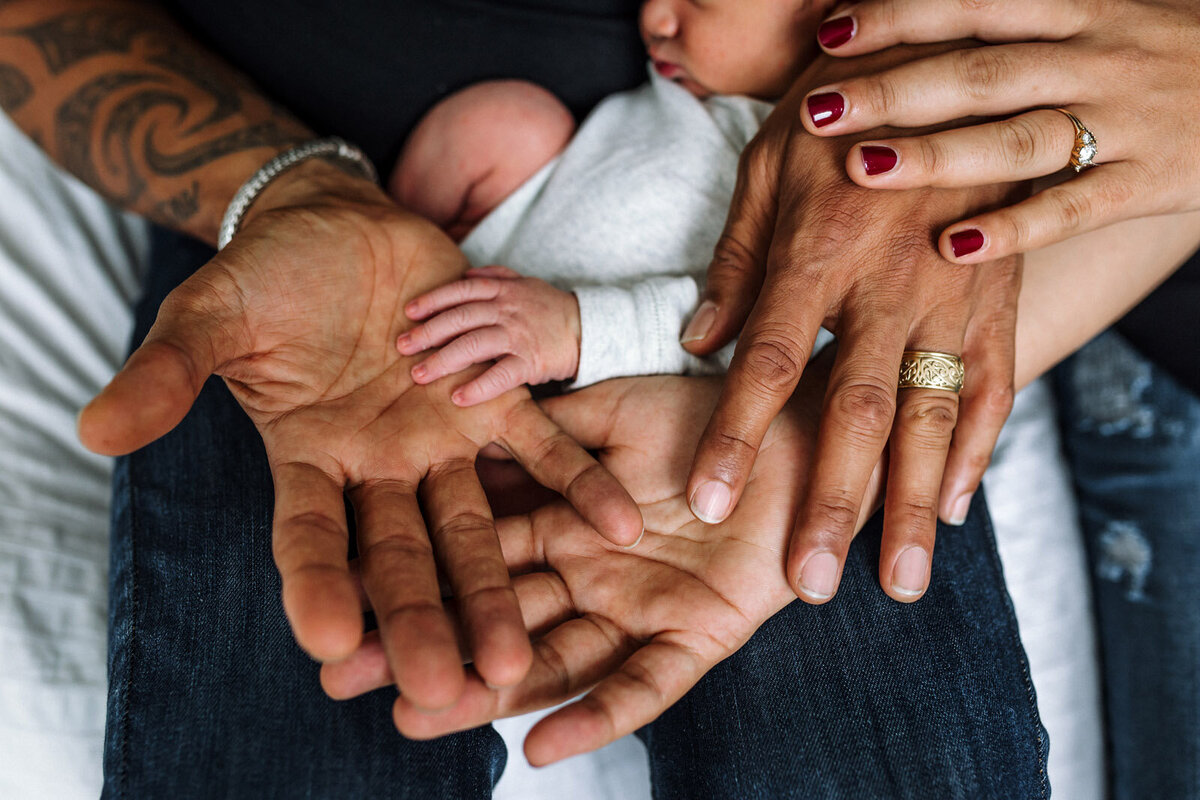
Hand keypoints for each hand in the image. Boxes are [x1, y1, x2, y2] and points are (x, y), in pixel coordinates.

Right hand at [77, 163, 640, 709]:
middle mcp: (378, 469)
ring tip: (523, 655)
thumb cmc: (268, 276)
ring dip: (498, 587)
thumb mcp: (209, 318)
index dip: (317, 588)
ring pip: (473, 526)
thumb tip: (93, 427)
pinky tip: (619, 525)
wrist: (338, 227)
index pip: (309, 539)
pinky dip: (577, 485)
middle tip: (452, 690)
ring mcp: (440, 441)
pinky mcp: (493, 401)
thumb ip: (167, 373)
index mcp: (307, 460)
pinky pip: (542, 450)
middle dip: (424, 621)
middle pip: (400, 558)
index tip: (333, 644)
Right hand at [321, 368, 882, 763]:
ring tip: (418, 716)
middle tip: (343, 678)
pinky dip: (597, 716)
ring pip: (552, 663)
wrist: (801, 429)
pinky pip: (643, 686)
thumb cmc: (707, 415)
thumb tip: (458, 434)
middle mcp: (587, 576)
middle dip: (424, 648)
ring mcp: (638, 611)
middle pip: (494, 621)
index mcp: (561, 524)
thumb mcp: (612, 411)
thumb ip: (544, 428)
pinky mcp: (696, 637)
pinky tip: (542, 744)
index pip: (471, 558)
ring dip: (488, 693)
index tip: (340, 603)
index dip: (411, 579)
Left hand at [398, 265, 581, 404]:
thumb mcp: (525, 283)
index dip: (433, 300)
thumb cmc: (551, 309)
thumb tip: (466, 273)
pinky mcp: (531, 362)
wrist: (589, 329)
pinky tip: (458, 398)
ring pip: (473, 345)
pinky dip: (479, 387)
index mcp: (503, 291)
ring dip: (443, 361)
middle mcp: (507, 310)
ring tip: (419, 375)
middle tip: (402, 346)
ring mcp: (519, 336)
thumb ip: (496, 276)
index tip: (409, 312)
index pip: (461, 291)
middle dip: (427, 333)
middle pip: (460, 319)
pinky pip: (501, 375)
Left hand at [681, 45, 1023, 602]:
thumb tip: (698, 342)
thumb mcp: (769, 164)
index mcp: (819, 253)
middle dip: (834, 503)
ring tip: (899, 580)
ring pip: (936, 414)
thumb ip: (738, 260)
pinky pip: (997, 383)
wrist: (948, 62)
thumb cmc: (839, 112)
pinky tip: (959, 506)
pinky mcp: (1002, 296)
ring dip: (917, 503)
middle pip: (857, 411)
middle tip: (810, 584)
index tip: (706, 501)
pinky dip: (980, 449)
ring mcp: (957, 294)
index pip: (768, 363)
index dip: (734, 436)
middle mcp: (891, 284)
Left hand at [806, 0, 1199, 261]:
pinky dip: (1014, 228)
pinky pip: (1073, 208)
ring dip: (938, 154)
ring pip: (1020, 139)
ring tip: (863, 168)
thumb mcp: (1094, 14)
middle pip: (980, 73)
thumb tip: (927, 14)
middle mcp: (1095, 58)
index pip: (974, 5)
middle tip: (818, 107)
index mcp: (1075, 10)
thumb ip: (1012, 21)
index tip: (832, 31)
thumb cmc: (1154, 50)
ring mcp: (1124, 121)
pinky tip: (953, 247)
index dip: (903, 13)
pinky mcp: (1149, 182)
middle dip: (894, 88)